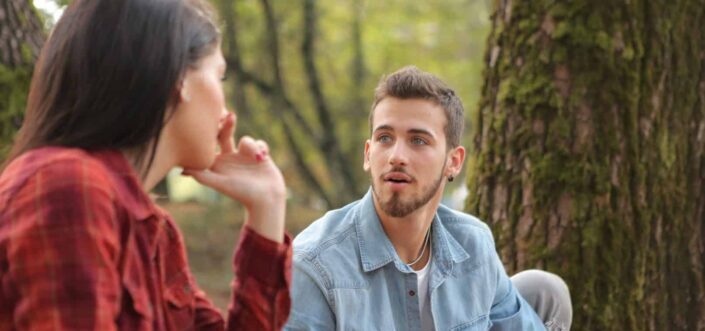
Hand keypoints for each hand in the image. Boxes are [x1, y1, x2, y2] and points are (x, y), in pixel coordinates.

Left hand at [182, 112, 285, 242]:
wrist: (266, 200)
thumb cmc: (242, 193)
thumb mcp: (221, 184)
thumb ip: (202, 176)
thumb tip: (182, 170)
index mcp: (218, 163)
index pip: (211, 143)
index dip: (210, 130)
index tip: (214, 120)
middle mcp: (230, 158)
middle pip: (226, 135)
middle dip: (228, 124)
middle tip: (230, 116)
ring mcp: (245, 156)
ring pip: (246, 139)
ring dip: (251, 145)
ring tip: (257, 158)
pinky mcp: (259, 156)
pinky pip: (259, 143)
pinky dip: (261, 148)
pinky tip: (264, 157)